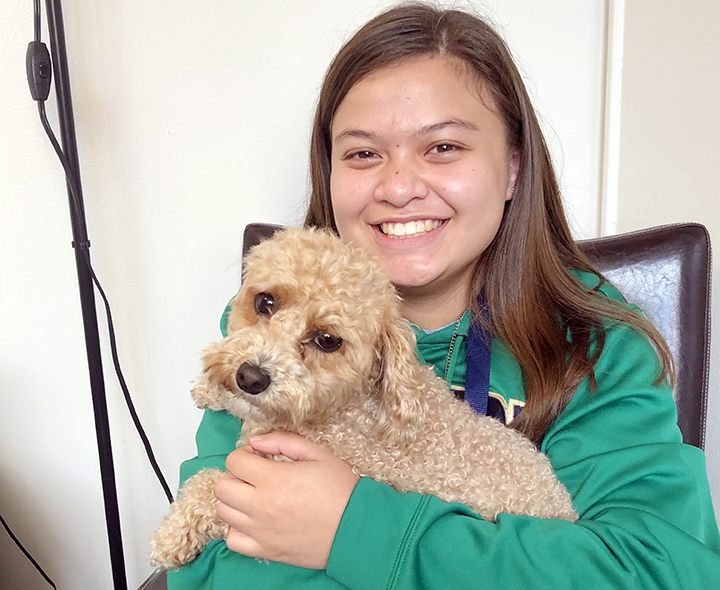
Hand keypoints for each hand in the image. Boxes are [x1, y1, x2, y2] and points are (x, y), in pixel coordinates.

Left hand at [214, 432, 359, 568]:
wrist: (356, 528)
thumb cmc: (341, 490)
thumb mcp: (317, 453)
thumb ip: (283, 441)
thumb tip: (256, 441)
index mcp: (273, 479)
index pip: (234, 461)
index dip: (245, 454)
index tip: (259, 457)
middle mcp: (261, 506)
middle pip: (222, 487)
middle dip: (236, 475)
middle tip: (255, 475)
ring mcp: (260, 531)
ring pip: (223, 512)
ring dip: (235, 500)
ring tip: (255, 496)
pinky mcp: (265, 551)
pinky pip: (232, 540)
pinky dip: (237, 528)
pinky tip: (254, 520)